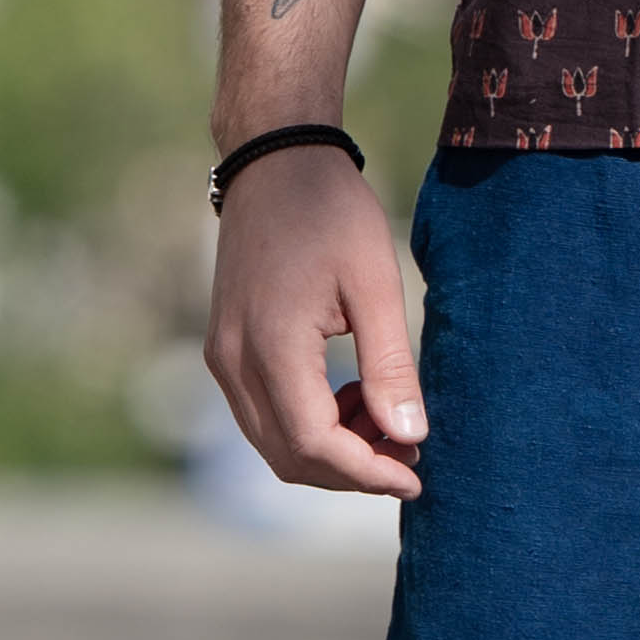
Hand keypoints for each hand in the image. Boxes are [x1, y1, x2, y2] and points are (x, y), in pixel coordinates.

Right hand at [206, 151, 427, 496]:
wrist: (276, 163)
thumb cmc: (331, 213)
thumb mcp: (375, 284)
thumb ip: (390, 366)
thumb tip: (410, 436)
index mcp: (271, 346)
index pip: (314, 444)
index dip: (367, 472)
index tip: (417, 475)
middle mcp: (233, 362)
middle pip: (289, 457)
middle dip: (352, 469)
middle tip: (409, 448)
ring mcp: (222, 358)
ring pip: (273, 442)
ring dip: (331, 450)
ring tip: (385, 417)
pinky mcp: (225, 350)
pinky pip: (263, 415)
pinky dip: (308, 425)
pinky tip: (350, 395)